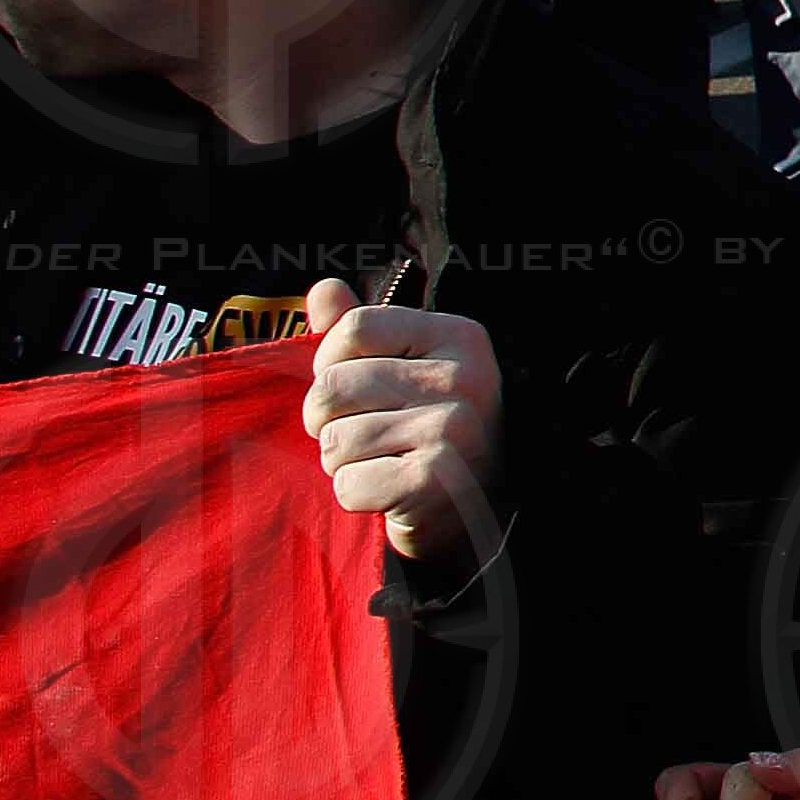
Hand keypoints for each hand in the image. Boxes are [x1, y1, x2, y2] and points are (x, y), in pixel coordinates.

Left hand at [301, 281, 504, 569]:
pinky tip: (387, 493)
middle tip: (362, 436)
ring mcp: (453, 429)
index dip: (331, 361)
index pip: (355, 327)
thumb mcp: (405, 370)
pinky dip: (355, 496)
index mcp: (459, 336)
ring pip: (335, 439)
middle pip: (334, 385)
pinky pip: (349, 484)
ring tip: (378, 463)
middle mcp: (464, 377)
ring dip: (341, 462)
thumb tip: (324, 287)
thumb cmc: (427, 433)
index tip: (352, 389)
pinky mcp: (436, 482)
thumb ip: (364, 332)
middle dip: (327, 421)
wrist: (475, 512)